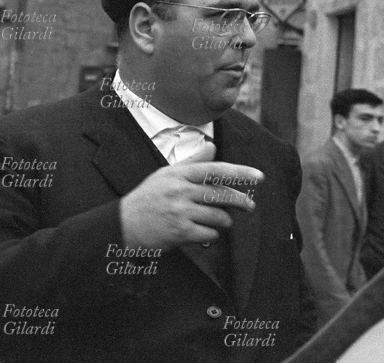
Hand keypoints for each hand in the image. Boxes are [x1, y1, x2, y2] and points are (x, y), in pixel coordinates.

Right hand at [119, 162, 261, 250]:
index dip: (240, 173)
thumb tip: (212, 147)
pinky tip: (202, 233)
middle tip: (249, 206)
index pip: (215, 170)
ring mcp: (179, 212)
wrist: (124, 223)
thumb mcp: (166, 174)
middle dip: (241, 201)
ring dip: (222, 222)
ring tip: (215, 221)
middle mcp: (179, 190)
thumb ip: (192, 162)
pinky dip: (210, 236)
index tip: (259, 177)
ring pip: (218, 217)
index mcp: (178, 174)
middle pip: (221, 194)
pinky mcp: (179, 232)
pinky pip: (210, 235)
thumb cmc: (148, 198)